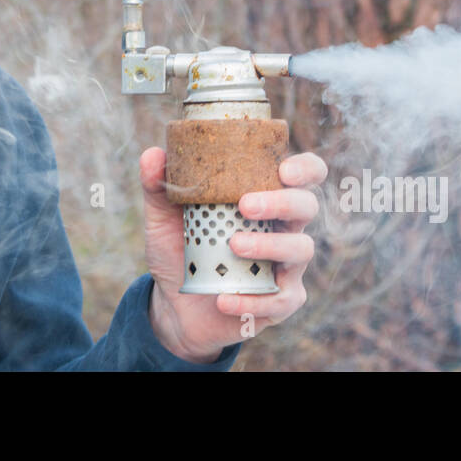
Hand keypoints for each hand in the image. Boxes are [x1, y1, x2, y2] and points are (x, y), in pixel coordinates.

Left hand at [140, 147, 326, 362]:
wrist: (175, 306)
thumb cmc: (181, 251)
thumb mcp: (164, 218)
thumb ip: (159, 186)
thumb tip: (153, 154)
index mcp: (265, 198)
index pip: (304, 175)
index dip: (305, 168)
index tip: (283, 169)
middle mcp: (284, 227)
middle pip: (306, 205)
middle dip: (281, 202)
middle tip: (245, 205)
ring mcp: (287, 265)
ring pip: (301, 248)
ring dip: (269, 245)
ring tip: (234, 246)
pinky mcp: (281, 301)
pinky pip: (280, 299)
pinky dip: (251, 300)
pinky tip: (223, 298)